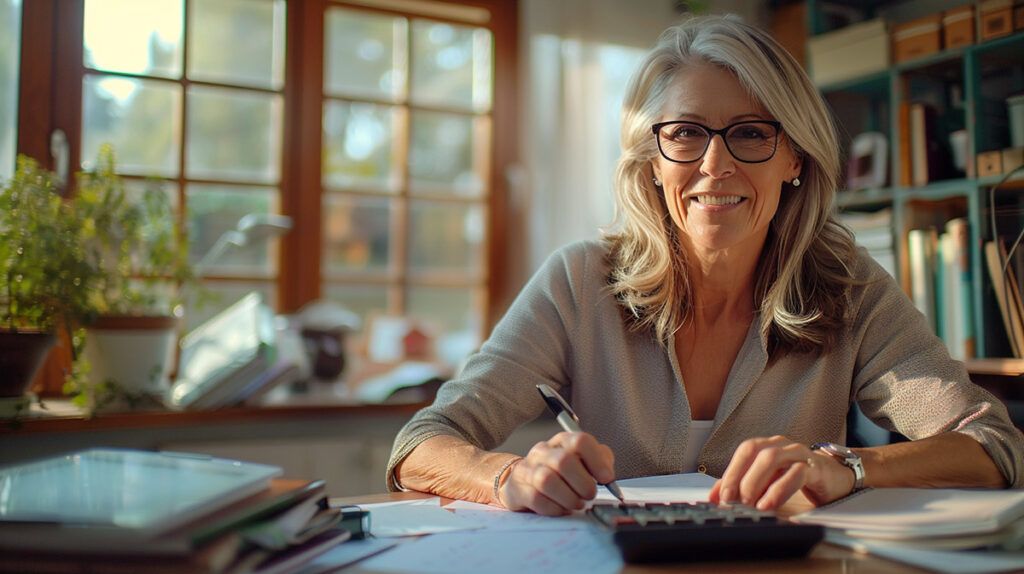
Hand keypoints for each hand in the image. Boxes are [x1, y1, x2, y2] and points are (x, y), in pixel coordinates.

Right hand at [498, 431, 614, 514]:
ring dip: (568, 498)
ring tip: (576, 504)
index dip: (597, 461)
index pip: (580, 441)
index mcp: (563, 442)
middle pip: (563, 461)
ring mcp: (529, 469)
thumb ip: (600, 463)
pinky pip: (536, 499)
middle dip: (582, 484)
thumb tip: (609, 476)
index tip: (607, 479)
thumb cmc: (560, 473)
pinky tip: (561, 509)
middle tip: (589, 495)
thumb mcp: (582, 462)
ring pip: (547, 480)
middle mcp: (544, 451)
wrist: (524, 481)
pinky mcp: (519, 489)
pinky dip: (554, 508)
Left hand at [708, 435, 855, 509]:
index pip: (743, 452)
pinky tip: (769, 504)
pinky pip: (795, 474)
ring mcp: (798, 453)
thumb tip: (716, 496)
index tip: (719, 496)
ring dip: (756, 482)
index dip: (729, 473)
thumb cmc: (800, 478)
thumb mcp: (769, 482)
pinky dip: (779, 490)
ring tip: (749, 504)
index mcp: (767, 445)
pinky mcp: (815, 467)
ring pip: (771, 459)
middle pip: (752, 451)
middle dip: (738, 477)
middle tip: (732, 501)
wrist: (838, 477)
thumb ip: (744, 485)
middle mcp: (781, 445)